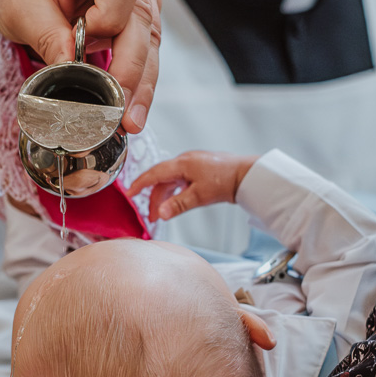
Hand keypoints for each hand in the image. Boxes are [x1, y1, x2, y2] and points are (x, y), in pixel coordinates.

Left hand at [0, 0, 160, 133]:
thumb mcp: (19, 6)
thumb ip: (48, 36)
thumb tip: (74, 74)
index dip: (108, 16)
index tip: (80, 39)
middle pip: (144, 16)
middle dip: (132, 67)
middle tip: (119, 110)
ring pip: (151, 38)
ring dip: (141, 82)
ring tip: (130, 121)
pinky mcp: (140, 14)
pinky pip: (146, 50)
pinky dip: (137, 81)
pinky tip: (131, 111)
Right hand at [127, 151, 259, 221]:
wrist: (247, 175)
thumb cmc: (225, 181)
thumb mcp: (199, 196)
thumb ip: (177, 205)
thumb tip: (159, 214)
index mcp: (182, 163)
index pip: (154, 173)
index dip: (139, 184)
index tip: (128, 193)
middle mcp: (185, 161)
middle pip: (161, 179)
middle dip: (153, 197)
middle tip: (150, 215)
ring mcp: (192, 164)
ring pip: (171, 180)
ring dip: (164, 196)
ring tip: (161, 214)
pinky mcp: (199, 169)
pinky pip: (180, 180)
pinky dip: (174, 192)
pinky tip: (174, 202)